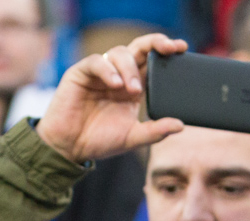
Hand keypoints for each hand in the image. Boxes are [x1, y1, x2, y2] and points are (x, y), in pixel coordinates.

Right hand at [35, 33, 187, 163]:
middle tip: (170, 48)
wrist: (68, 149)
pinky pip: (97, 62)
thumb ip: (155, 132)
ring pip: (120, 53)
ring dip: (130, 68)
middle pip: (139, 48)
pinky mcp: (80, 74)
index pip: (152, 61)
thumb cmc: (98, 141)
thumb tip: (180, 125)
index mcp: (133, 86)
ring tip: (133, 90)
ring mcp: (100, 73)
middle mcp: (118, 75)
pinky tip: (115, 84)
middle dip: (156, 43)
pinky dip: (108, 70)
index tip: (182, 49)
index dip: (166, 51)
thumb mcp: (132, 138)